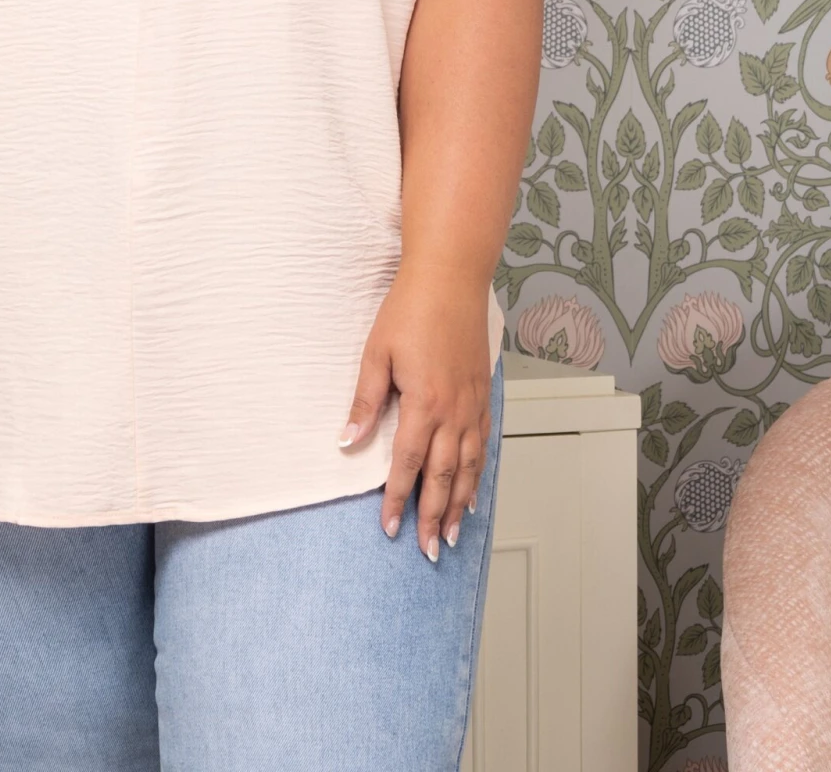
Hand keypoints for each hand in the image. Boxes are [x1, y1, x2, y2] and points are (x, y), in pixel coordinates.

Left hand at [338, 265, 492, 556]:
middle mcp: (453, 411)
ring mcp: (473, 404)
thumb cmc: (410, 310)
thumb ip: (365, 401)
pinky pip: (483, 445)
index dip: (398, 499)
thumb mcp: (376, 353)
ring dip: (459, 504)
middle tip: (426, 550)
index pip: (408, 464)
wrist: (451, 279)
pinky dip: (479, 474)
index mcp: (424, 402)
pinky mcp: (483, 394)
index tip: (390, 527)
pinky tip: (474, 491)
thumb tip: (347, 441)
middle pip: (443, 476)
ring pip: (469, 467)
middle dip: (433, 516)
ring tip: (451, 536)